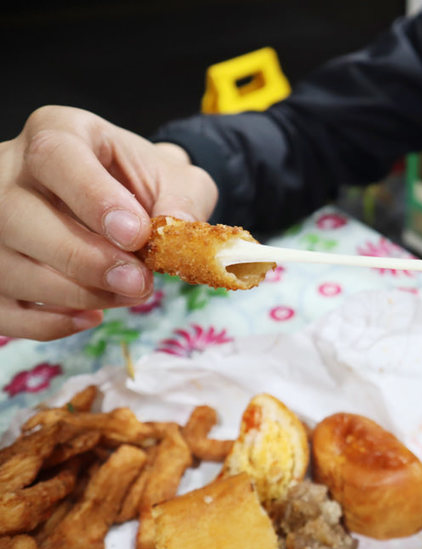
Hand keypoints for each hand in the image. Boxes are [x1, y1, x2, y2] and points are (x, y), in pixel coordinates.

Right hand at [0, 105, 216, 340]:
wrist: (128, 199)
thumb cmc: (145, 185)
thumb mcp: (177, 178)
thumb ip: (182, 198)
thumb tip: (177, 226)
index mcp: (58, 132)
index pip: (56, 156)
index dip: (93, 199)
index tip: (136, 235)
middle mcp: (9, 172)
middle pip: (15, 216)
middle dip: (82, 259)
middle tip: (137, 282)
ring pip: (5, 265)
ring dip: (72, 293)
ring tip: (127, 295)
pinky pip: (0, 308)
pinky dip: (47, 322)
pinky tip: (92, 316)